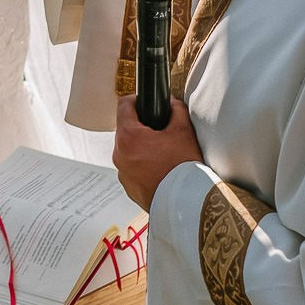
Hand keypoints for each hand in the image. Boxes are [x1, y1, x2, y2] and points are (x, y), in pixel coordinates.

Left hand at [113, 94, 202, 211]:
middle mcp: (119, 154)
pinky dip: (142, 167)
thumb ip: (177, 110)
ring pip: (128, 151)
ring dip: (141, 149)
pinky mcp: (128, 188)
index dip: (135, 100)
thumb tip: (172, 104)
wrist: (185, 204)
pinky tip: (160, 170)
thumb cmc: (182, 169)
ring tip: (162, 153)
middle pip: (126, 130)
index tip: (144, 102)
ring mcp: (122, 173)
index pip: (123, 105)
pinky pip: (132, 170)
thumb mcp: (184, 131)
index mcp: (128, 136)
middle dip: (142, 128)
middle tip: (160, 131)